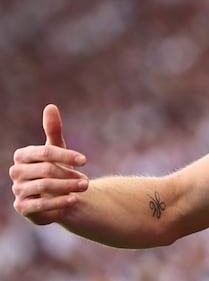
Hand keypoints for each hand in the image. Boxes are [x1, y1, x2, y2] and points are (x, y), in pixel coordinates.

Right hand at [9, 104, 88, 224]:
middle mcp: (16, 172)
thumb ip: (53, 129)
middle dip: (69, 175)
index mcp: (22, 155)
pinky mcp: (22, 207)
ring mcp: (17, 190)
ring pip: (45, 187)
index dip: (67, 156)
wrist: (57, 193)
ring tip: (85, 187)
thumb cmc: (57, 166)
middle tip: (87, 180)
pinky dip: (59, 203)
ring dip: (68, 187)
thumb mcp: (57, 148)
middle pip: (47, 170)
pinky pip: (40, 206)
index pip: (45, 153)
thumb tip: (50, 106)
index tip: (86, 160)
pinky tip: (74, 201)